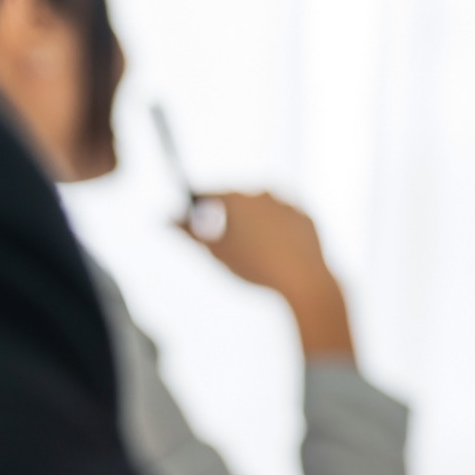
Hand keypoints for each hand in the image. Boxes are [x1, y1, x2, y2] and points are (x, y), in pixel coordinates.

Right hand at [179, 190, 353, 359]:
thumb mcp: (216, 251)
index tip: (189, 218)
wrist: (303, 279)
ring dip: (253, 224)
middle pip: (236, 201)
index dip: (195, 207)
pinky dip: (278, 233)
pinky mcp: (306, 219)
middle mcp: (263, 194)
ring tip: (250, 249)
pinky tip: (275, 251)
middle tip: (221, 238)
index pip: (207, 195)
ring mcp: (288, 205)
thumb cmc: (255, 266)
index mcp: (237, 198)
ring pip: (262, 212)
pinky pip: (285, 223)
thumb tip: (167, 220)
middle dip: (226, 216)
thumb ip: (189, 232)